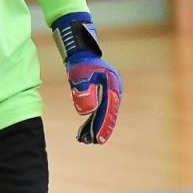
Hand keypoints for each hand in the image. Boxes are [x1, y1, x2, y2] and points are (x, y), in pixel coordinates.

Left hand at [51, 13, 121, 144]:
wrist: (81, 50)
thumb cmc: (80, 62)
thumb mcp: (79, 76)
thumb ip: (83, 92)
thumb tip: (87, 111)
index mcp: (111, 85)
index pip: (108, 109)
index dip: (103, 124)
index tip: (98, 138)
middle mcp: (114, 89)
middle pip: (108, 113)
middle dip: (100, 128)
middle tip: (93, 142)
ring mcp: (109, 91)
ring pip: (104, 112)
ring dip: (96, 126)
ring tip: (86, 140)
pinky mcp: (102, 92)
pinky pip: (99, 109)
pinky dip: (93, 120)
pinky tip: (85, 130)